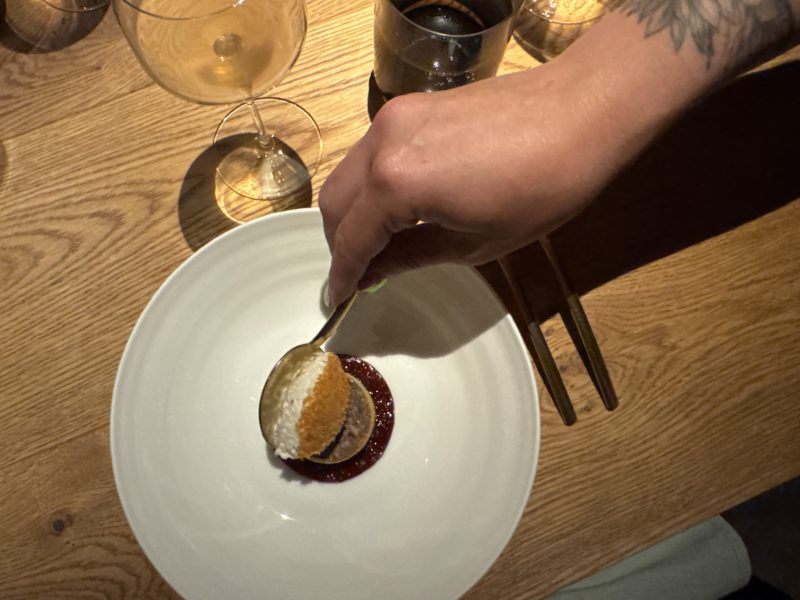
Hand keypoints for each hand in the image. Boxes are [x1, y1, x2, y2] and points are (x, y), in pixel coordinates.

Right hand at [319, 60, 630, 304]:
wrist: (580, 113)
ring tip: (378, 243)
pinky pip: (371, 152)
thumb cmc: (542, 186)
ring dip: (353, 212)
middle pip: (334, 202)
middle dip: (340, 243)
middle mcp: (383, 144)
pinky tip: (396, 205)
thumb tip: (374, 271)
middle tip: (359, 273)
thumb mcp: (476, 243)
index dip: (343, 274)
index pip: (351, 239)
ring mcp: (394, 118)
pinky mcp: (410, 105)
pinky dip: (371, 183)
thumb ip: (411, 257)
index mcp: (397, 184)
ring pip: (348, 173)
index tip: (338, 298)